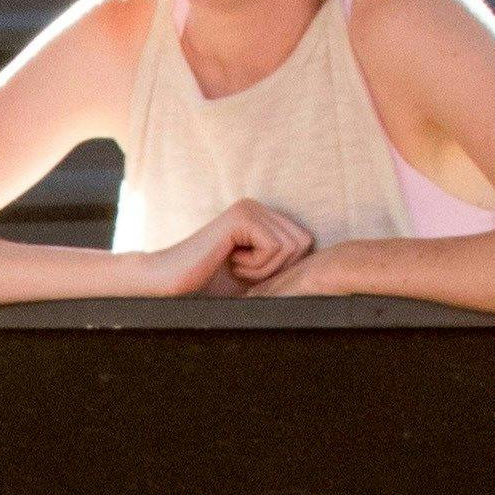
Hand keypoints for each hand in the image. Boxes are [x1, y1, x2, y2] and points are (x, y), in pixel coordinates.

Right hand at [140, 197, 313, 297]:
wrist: (168, 285)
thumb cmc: (207, 288)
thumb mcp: (255, 279)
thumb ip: (283, 269)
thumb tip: (325, 273)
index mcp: (262, 218)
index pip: (304, 244)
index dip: (284, 270)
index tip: (250, 275)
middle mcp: (258, 207)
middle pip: (303, 244)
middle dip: (278, 269)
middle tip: (243, 272)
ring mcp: (250, 208)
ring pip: (291, 247)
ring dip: (264, 270)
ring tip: (233, 267)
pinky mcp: (242, 217)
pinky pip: (275, 248)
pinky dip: (255, 266)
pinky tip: (228, 262)